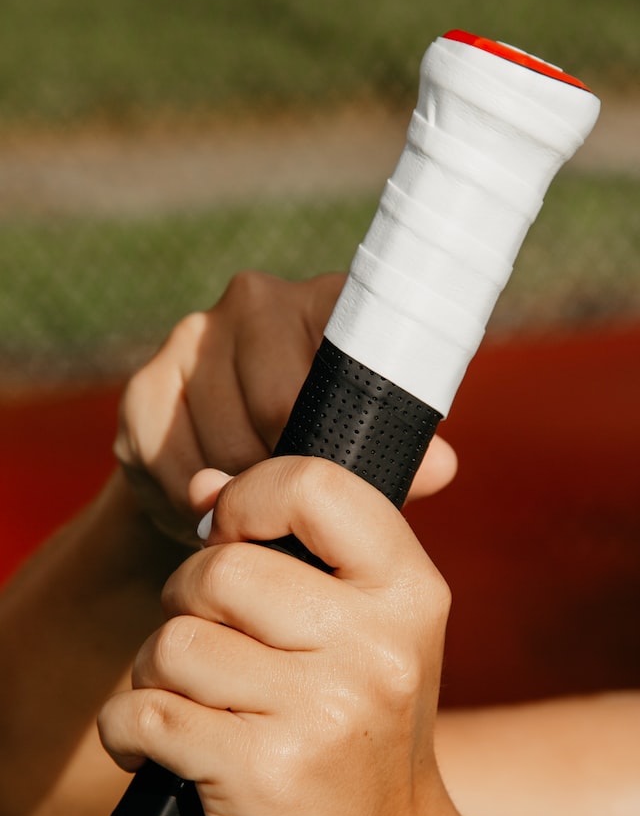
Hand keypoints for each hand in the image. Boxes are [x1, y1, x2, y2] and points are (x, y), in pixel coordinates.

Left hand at [99, 456, 454, 815]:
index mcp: (409, 592)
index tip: (232, 534)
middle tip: (216, 642)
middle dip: (190, 601)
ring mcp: (325, 713)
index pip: (313, 485)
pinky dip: (132, 731)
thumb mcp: (367, 628)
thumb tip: (201, 483)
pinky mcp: (265, 775)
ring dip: (160, 673)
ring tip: (204, 702)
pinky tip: (171, 747)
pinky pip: (143, 714)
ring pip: (172, 642)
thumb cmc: (359, 728)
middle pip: (219, 568)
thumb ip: (296, 547)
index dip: (250, 497)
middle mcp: (378, 647)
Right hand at [114, 271, 456, 546]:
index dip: (343, 424)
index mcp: (326, 303)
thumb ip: (399, 453)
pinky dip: (192, 504)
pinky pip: (171, 465)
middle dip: (288, 475)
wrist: (224, 463)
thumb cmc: (313, 446)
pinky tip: (212, 506)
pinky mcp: (144, 388)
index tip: (344, 474)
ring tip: (256, 514)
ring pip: (224, 444)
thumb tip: (440, 465)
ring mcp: (192, 337)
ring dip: (241, 497)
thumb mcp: (365, 447)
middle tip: (298, 514)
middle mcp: (255, 300)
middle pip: (277, 406)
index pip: (344, 355)